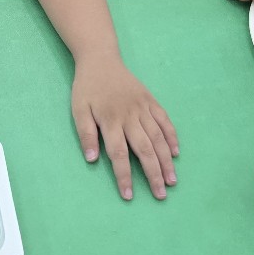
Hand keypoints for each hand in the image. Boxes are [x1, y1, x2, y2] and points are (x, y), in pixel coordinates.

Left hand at [71, 57, 177, 200]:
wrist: (101, 59)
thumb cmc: (87, 88)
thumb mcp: (78, 109)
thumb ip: (86, 133)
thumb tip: (92, 159)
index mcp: (110, 120)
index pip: (119, 154)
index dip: (124, 176)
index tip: (129, 195)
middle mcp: (130, 116)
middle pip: (145, 149)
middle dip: (153, 174)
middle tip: (161, 195)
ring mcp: (143, 108)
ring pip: (158, 138)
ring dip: (166, 160)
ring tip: (172, 180)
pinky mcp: (151, 100)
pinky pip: (165, 120)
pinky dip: (172, 136)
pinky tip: (175, 153)